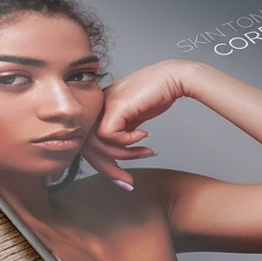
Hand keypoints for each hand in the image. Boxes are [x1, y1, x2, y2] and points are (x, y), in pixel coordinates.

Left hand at [83, 61, 196, 188]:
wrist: (171, 78)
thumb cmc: (157, 94)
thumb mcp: (133, 118)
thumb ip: (121, 132)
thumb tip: (115, 155)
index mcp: (99, 109)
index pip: (89, 143)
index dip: (103, 164)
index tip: (122, 179)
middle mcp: (97, 107)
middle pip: (89, 148)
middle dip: (110, 170)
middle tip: (128, 182)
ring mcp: (103, 106)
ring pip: (99, 145)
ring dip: (125, 155)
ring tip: (146, 152)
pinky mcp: (113, 107)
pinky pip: (109, 136)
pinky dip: (128, 142)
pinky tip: (144, 134)